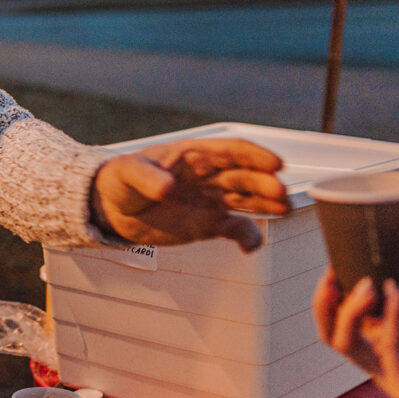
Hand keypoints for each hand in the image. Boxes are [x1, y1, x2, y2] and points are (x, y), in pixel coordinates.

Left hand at [93, 137, 287, 252]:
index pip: (231, 151)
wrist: (113, 209)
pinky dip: (247, 237)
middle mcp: (209, 176)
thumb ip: (148, 178)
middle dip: (265, 182)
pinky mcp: (209, 224)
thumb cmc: (121, 180)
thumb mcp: (128, 173)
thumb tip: (167, 186)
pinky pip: (236, 228)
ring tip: (285, 209)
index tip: (274, 163)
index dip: (254, 155)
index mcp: (194, 155)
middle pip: (245, 176)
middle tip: (280, 192)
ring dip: (267, 203)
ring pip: (248, 199)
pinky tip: (251, 246)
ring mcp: (212, 200)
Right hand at [312, 248, 398, 397]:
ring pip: (346, 347)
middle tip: (334, 274)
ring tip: (369, 286)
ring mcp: (395, 378)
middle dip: (326, 304)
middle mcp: (389, 362)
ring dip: (349, 313)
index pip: (352, 321)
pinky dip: (390, 323)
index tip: (345, 260)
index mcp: (398, 347)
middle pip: (336, 336)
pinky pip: (388, 355)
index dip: (340, 294)